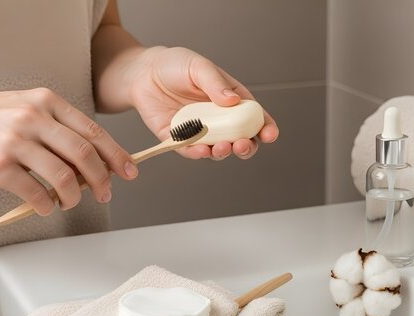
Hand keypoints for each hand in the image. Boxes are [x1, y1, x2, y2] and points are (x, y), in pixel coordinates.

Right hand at [0, 88, 136, 215]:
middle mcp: (33, 118)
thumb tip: (95, 158)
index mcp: (46, 102)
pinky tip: (46, 206)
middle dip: (102, 179)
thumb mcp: (26, 107)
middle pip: (84, 154)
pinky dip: (47, 206)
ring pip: (63, 177)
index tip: (129, 171)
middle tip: (105, 193)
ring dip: (74, 197)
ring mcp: (14, 142)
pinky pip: (35, 193)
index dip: (116, 155)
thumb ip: (59, 127)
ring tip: (71, 202)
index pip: (93, 132)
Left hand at [127, 47, 278, 159]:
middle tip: (241, 145)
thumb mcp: (199, 66)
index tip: (270, 135)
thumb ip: (215, 83)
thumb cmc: (174, 65)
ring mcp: (200, 131)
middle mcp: (218, 119)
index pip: (254, 117)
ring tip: (221, 148)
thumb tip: (232, 100)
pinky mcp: (179, 139)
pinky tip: (200, 150)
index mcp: (231, 100)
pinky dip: (197, 153)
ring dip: (223, 153)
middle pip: (241, 139)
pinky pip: (190, 150)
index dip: (265, 128)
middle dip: (246, 147)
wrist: (143, 73)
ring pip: (218, 149)